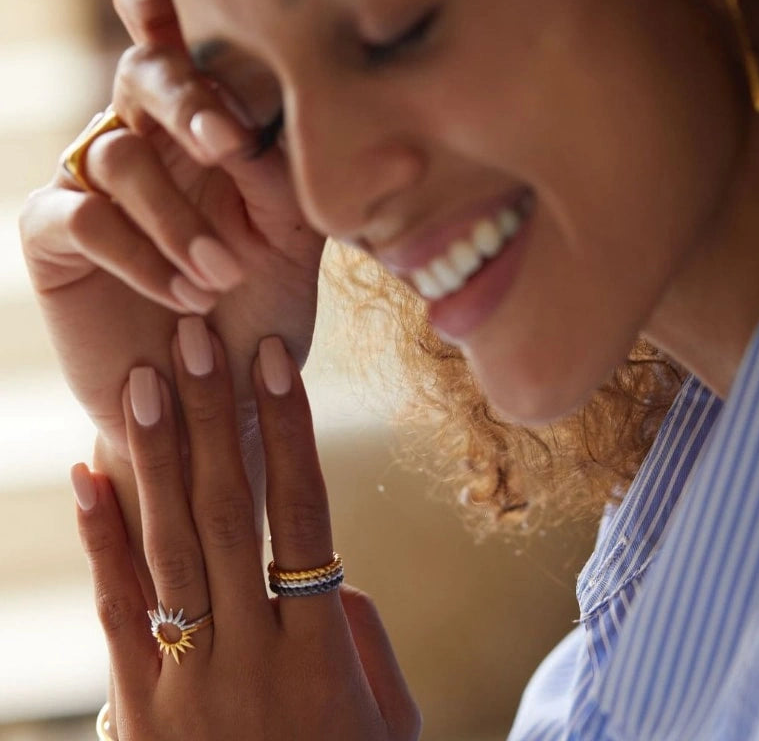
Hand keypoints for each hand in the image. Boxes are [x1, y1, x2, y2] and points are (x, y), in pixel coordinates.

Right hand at [19, 0, 323, 458]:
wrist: (219, 396)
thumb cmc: (261, 317)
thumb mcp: (292, 244)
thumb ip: (285, 175)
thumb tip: (262, 120)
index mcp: (205, 141)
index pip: (188, 58)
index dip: (164, 8)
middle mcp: (148, 149)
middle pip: (142, 78)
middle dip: (184, 99)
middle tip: (225, 140)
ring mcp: (95, 189)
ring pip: (119, 156)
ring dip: (178, 221)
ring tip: (221, 277)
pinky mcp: (55, 237)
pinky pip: (82, 216)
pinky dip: (139, 254)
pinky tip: (184, 294)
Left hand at [71, 321, 420, 739]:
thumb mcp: (384, 715)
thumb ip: (358, 636)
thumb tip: (328, 577)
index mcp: (321, 652)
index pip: (305, 514)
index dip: (291, 432)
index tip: (275, 361)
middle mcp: (251, 655)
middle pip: (229, 513)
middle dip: (214, 418)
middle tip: (196, 339)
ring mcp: (186, 683)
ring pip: (169, 548)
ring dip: (158, 456)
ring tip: (148, 379)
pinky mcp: (138, 711)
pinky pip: (117, 609)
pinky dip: (102, 535)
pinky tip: (90, 472)